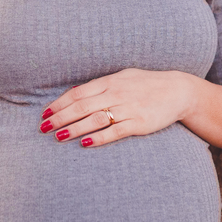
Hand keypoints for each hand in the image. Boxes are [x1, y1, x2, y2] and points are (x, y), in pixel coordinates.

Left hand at [39, 69, 191, 147]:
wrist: (178, 91)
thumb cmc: (146, 84)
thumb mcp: (122, 77)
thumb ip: (100, 86)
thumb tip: (75, 92)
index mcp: (109, 82)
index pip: (77, 93)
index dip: (58, 104)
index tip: (44, 114)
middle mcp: (116, 94)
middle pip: (81, 107)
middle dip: (60, 118)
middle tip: (43, 128)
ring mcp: (128, 109)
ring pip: (95, 119)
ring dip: (74, 128)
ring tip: (58, 137)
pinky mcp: (139, 123)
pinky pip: (115, 131)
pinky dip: (99, 138)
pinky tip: (85, 144)